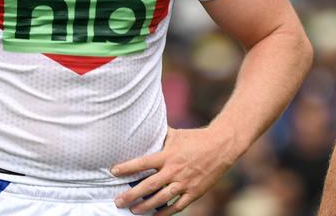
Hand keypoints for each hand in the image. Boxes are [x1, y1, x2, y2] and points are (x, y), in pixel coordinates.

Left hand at [113, 126, 241, 214]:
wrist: (222, 146)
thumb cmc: (196, 138)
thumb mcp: (176, 134)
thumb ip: (160, 135)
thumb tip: (144, 127)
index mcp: (168, 155)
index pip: (143, 162)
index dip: (127, 167)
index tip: (113, 172)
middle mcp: (174, 170)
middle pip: (148, 186)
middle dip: (131, 195)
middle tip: (118, 201)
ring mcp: (185, 183)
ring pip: (161, 199)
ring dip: (145, 207)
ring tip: (133, 211)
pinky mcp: (194, 192)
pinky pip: (177, 206)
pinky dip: (165, 213)